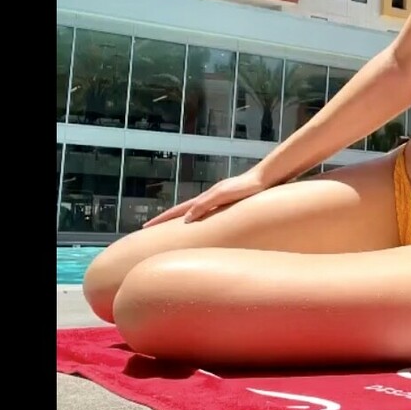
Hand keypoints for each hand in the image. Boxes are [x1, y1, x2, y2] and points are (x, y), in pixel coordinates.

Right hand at [142, 170, 268, 227]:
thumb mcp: (223, 195)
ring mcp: (217, 201)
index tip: (145, 227)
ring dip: (180, 221)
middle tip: (150, 230)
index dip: (161, 220)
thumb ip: (205, 205)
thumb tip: (186, 219)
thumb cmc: (246, 187)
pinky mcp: (227, 204)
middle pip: (181, 210)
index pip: (177, 211)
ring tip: (170, 231)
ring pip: (193, 212)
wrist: (264, 179)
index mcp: (205, 198)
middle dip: (165, 221)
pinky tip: (201, 226)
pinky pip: (207, 214)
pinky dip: (197, 220)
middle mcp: (208, 199)